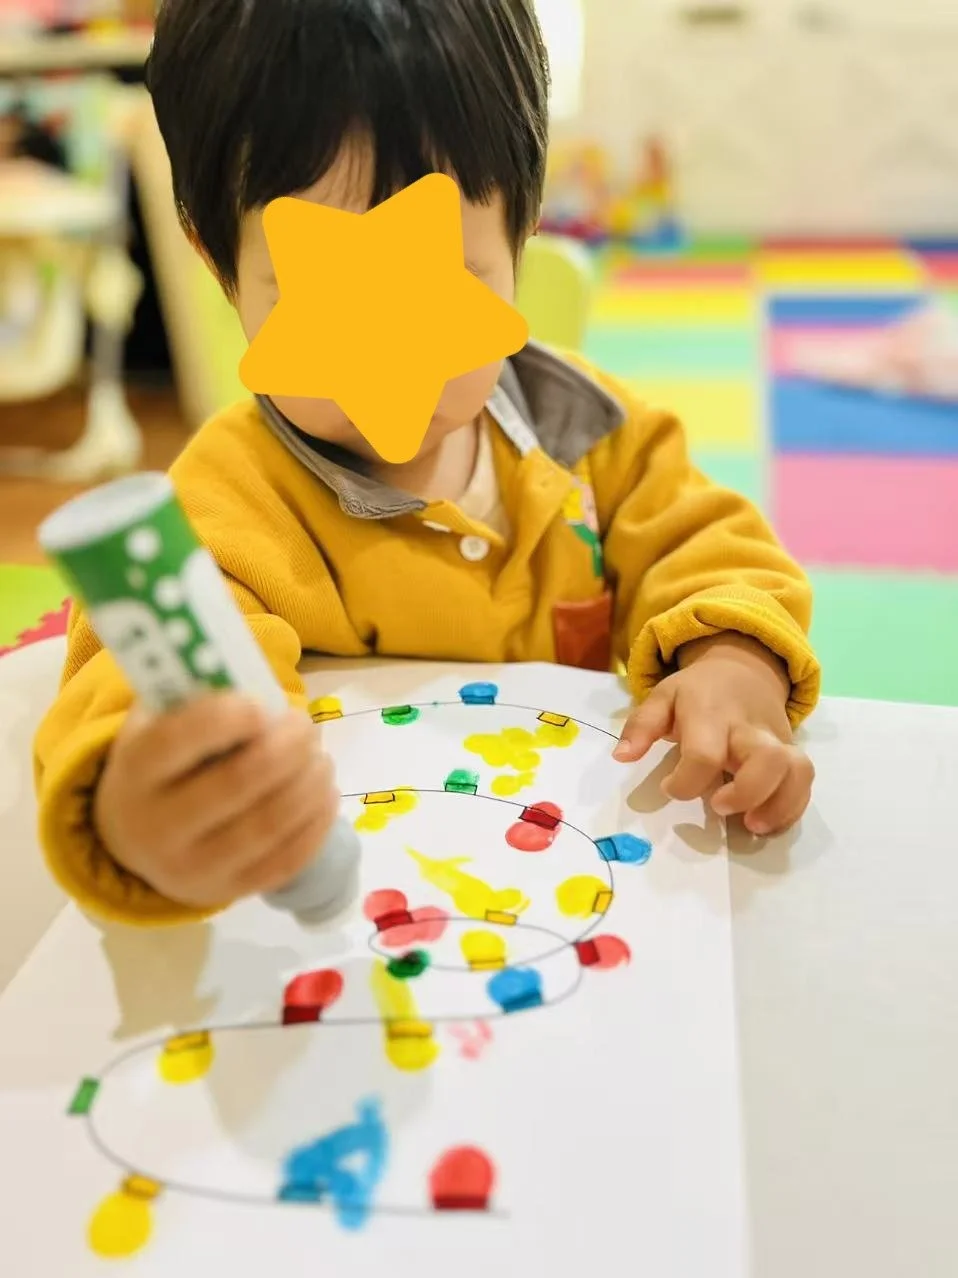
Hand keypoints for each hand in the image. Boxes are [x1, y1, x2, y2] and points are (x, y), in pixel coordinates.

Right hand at [95, 694, 338, 908]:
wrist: (132, 837)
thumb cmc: (160, 761)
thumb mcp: (158, 720)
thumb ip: (195, 693)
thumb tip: (248, 666)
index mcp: (134, 770)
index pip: (176, 742)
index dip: (226, 719)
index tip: (262, 704)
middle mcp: (157, 826)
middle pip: (236, 785)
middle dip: (286, 749)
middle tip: (307, 725)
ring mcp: (192, 867)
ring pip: (268, 825)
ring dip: (309, 783)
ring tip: (320, 757)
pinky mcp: (227, 891)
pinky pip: (285, 861)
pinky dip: (316, 822)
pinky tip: (325, 793)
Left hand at [614, 634, 813, 835]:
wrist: (744, 670)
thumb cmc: (697, 691)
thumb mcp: (663, 697)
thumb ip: (641, 726)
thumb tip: (621, 757)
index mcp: (711, 715)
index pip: (705, 753)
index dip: (686, 782)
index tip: (670, 788)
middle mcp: (750, 730)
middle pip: (768, 760)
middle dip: (746, 793)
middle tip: (718, 808)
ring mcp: (777, 742)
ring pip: (798, 771)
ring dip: (779, 806)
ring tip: (751, 826)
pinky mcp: (792, 755)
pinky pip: (804, 784)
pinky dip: (791, 809)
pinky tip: (764, 823)